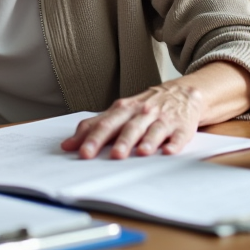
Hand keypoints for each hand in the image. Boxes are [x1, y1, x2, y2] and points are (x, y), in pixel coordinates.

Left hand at [61, 82, 205, 158]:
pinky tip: (169, 151)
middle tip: (114, 156)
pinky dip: (174, 144)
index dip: (94, 138)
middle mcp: (142, 113)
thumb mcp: (118, 112)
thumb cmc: (144, 107)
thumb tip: (67, 145)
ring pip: (153, 130)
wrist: (181, 93)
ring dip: (147, 141)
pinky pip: (179, 136)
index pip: (105, 124)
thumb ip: (93, 127)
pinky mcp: (182, 127)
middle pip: (129, 127)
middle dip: (121, 141)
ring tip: (141, 153)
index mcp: (123, 110)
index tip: (83, 153)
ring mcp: (163, 119)